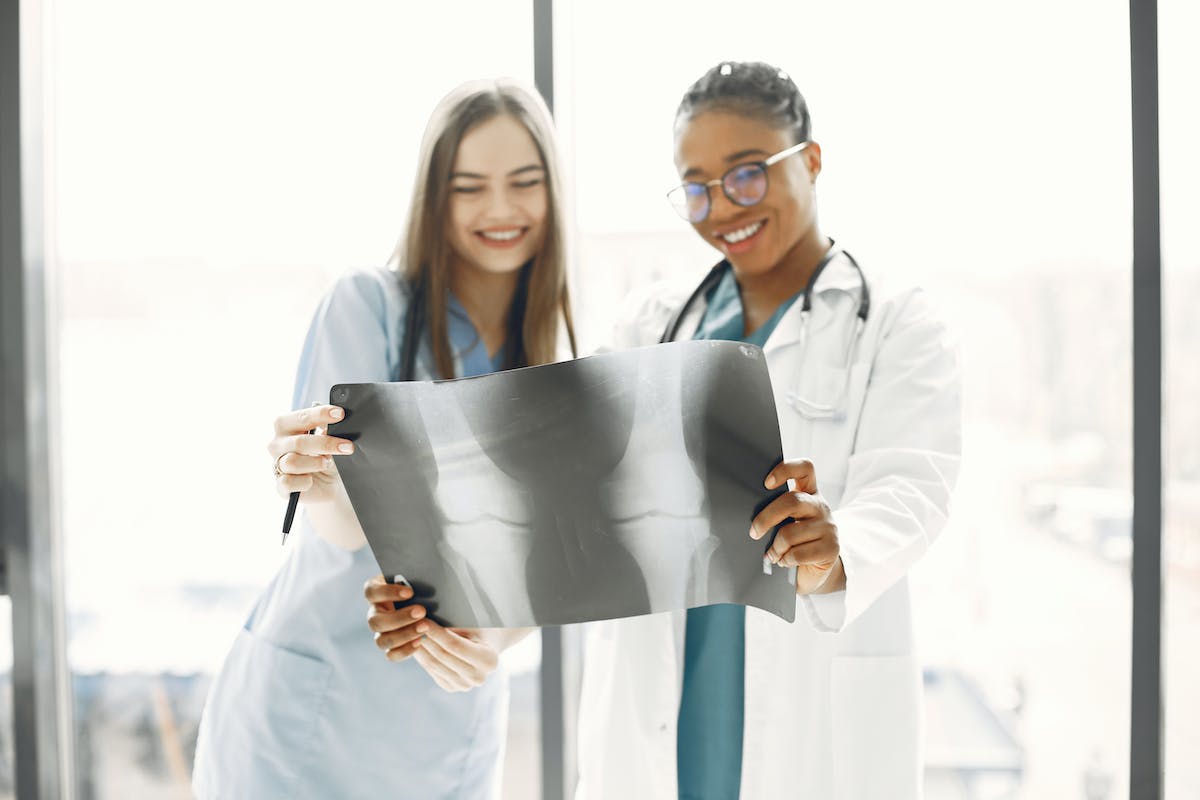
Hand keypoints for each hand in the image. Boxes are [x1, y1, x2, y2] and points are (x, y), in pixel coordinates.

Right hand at [267, 404, 353, 504]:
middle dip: (325, 444)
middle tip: (347, 446)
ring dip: (316, 463)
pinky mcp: (281, 486)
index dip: (320, 414)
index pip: (300, 417)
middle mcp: (278, 444)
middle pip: (298, 442)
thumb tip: (330, 426)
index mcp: (287, 427)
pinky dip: (304, 482)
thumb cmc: (327, 457)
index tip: (340, 414)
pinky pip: (289, 483)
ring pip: (292, 462)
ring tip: (327, 463)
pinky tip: (311, 480)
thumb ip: (328, 432)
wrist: (331, 485)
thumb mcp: (331, 441)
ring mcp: (277, 465)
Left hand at [364, 575, 500, 691]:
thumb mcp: (475, 621)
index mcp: (488, 661)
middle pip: (443, 656)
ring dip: (419, 647)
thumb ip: (455, 624)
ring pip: (434, 665)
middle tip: (409, 623)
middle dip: (425, 638)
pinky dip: (422, 656)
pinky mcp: (452, 687)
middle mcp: (478, 678)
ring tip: (407, 631)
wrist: (490, 642)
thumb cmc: (483, 624)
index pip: (455, 646)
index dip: (437, 633)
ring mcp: (464, 686)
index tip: (422, 619)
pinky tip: (413, 642)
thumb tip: (427, 617)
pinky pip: (432, 670)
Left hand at [749, 458, 844, 594]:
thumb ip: (777, 512)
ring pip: (790, 533)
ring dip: (775, 548)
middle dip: (766, 518)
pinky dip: (786, 560)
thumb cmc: (795, 542)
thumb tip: (752, 516)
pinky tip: (785, 561)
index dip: (785, 469)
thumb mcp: (787, 521)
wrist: (815, 570)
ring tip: (773, 554)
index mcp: (809, 493)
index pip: (804, 468)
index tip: (766, 483)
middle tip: (754, 532)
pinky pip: (798, 553)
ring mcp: (829, 526)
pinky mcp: (831, 548)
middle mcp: (820, 505)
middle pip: (792, 501)